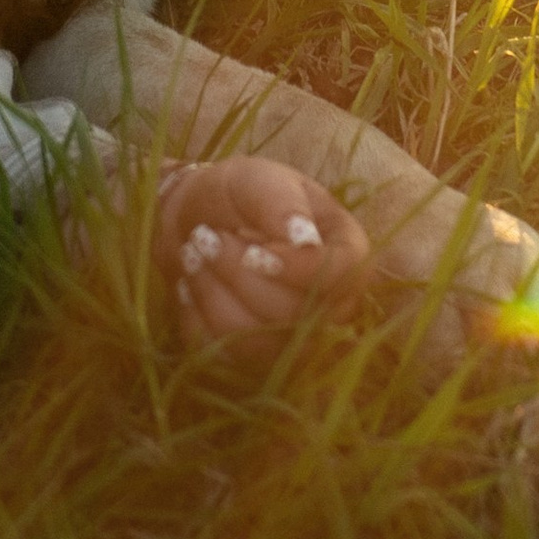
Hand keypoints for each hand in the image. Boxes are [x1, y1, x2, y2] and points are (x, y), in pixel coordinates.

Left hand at [156, 157, 369, 343]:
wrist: (195, 223)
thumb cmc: (237, 195)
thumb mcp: (257, 180)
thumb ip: (280, 203)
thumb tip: (305, 239)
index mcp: (347, 249)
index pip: (345, 275)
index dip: (300, 270)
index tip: (254, 250)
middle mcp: (333, 302)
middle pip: (298, 316)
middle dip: (239, 275)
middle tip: (202, 237)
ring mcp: (297, 337)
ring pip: (260, 343)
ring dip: (214, 295)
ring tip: (193, 255)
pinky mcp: (258, 358)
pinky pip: (228, 354)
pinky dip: (199, 317)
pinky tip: (191, 285)